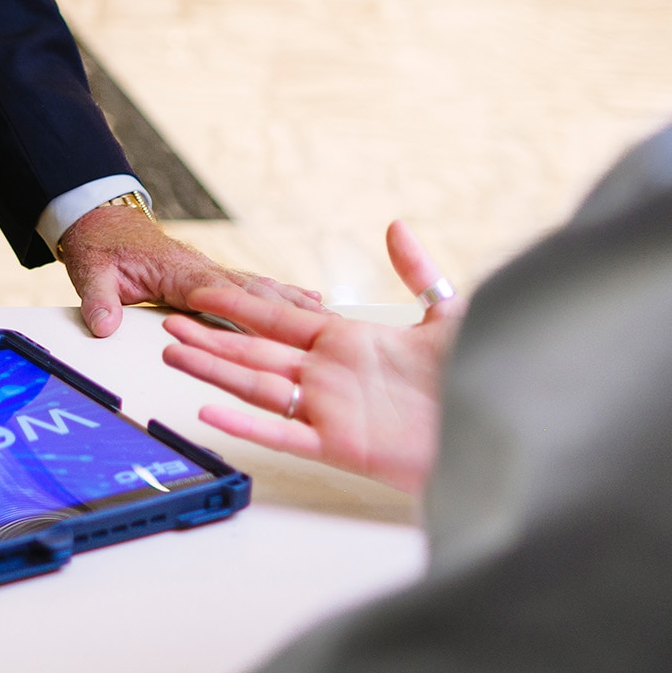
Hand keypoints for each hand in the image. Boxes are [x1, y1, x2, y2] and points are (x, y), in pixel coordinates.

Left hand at [56, 202, 324, 337]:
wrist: (101, 219)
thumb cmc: (100, 245)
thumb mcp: (90, 270)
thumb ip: (98, 298)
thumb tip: (105, 326)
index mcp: (176, 271)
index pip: (215, 295)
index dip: (245, 312)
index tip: (274, 328)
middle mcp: (201, 269)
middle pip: (250, 292)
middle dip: (286, 309)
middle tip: (324, 325)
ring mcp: (209, 271)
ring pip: (258, 289)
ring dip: (292, 303)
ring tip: (329, 316)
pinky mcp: (210, 276)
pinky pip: (250, 287)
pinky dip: (281, 295)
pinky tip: (308, 302)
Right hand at [161, 219, 466, 492]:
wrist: (502, 430)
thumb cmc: (480, 378)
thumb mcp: (447, 314)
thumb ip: (416, 272)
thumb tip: (396, 227)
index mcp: (347, 342)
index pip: (279, 318)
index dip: (240, 305)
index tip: (205, 292)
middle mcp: (329, 375)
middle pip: (255, 350)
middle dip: (211, 338)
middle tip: (169, 325)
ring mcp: (330, 410)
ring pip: (257, 386)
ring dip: (214, 371)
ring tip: (174, 356)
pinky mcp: (340, 445)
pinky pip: (281, 433)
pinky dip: (244, 423)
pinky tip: (211, 411)